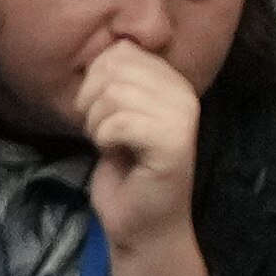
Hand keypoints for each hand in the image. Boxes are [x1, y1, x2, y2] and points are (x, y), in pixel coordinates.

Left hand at [78, 40, 202, 261]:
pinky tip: (116, 154)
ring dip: (97, 125)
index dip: (94, 81)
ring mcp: (182, 117)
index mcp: (173, 81)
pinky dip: (104, 140)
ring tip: (110, 144)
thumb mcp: (118, 113)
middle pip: (113, 70)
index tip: (101, 113)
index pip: (120, 52)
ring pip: (113, 95)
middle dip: (91, 103)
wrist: (142, 223)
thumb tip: (102, 54)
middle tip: (102, 132)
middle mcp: (184, 92)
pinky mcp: (173, 143)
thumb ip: (117, 81)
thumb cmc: (125, 170)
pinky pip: (118, 123)